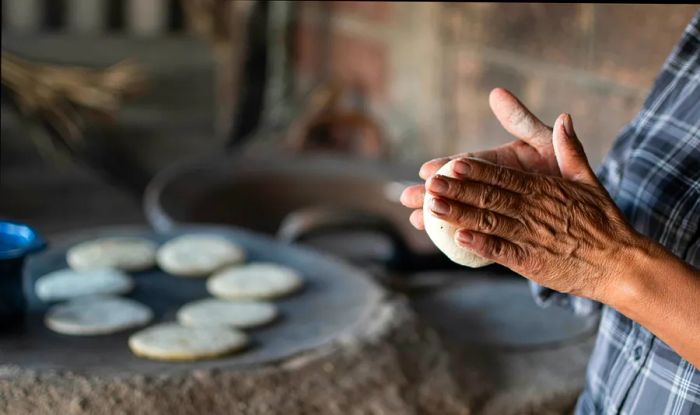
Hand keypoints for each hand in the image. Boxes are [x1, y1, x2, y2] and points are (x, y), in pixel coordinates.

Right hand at [401, 88, 559, 228]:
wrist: (590, 210)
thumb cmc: (565, 170)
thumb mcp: (543, 142)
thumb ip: (522, 121)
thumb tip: (496, 94)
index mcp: (499, 165)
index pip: (468, 165)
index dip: (446, 168)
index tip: (426, 170)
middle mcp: (493, 187)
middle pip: (458, 191)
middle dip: (432, 194)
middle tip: (408, 197)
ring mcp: (497, 210)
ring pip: (463, 214)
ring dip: (439, 218)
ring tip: (416, 220)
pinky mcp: (504, 232)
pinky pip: (480, 237)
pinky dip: (463, 239)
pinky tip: (444, 241)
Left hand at [423, 114, 646, 300]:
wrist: (623, 263)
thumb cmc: (604, 221)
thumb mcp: (589, 181)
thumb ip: (571, 150)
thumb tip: (564, 117)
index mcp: (545, 189)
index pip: (505, 176)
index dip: (477, 170)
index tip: (453, 163)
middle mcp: (534, 210)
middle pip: (490, 197)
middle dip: (458, 190)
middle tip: (429, 185)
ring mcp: (531, 236)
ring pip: (490, 222)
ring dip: (459, 215)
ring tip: (432, 208)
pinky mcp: (531, 261)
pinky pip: (501, 252)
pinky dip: (481, 245)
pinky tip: (458, 238)